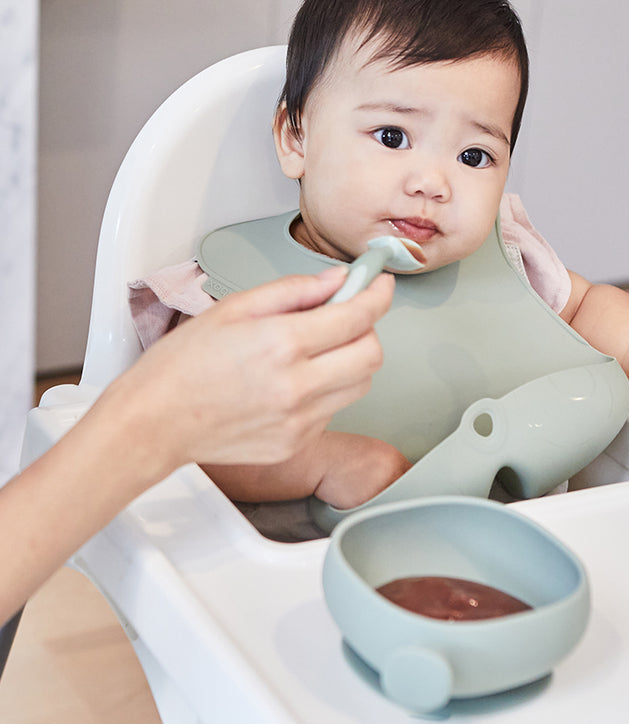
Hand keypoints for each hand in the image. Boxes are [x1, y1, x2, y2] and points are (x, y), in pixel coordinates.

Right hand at [104, 266, 394, 474]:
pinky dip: (326, 390)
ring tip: (312, 351)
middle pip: (371, 354)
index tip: (381, 283)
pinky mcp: (297, 443)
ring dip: (350, 361)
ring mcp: (300, 420)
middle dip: (366, 329)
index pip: (358, 317)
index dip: (377, 294)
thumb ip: (294, 291)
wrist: (153, 423)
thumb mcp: (234, 308)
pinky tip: (291, 383)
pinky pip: (334, 409)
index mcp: (281, 344)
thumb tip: (337, 280)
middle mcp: (297, 386)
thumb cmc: (182, 365)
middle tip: (345, 317)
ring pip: (360, 384)